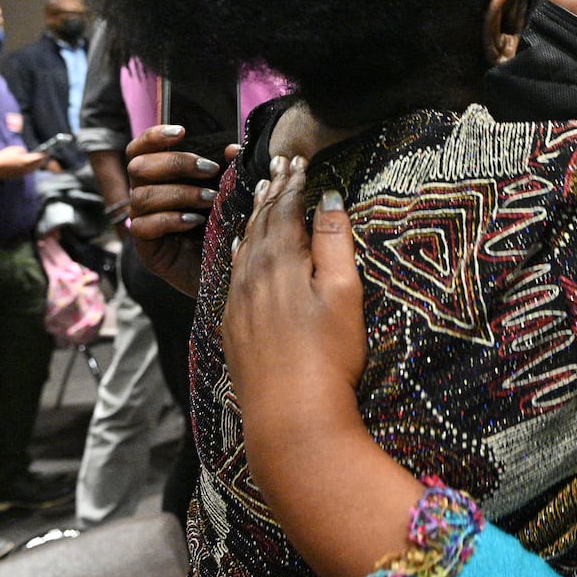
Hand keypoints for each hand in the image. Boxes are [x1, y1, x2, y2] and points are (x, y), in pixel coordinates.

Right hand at [0, 145, 45, 179]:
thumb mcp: (15, 149)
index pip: (40, 158)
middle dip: (42, 160)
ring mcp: (23, 174)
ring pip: (33, 169)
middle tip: (45, 155)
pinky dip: (30, 168)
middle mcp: (27, 169)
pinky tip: (29, 165)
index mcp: (28, 161)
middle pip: (38, 165)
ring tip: (38, 160)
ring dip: (36, 165)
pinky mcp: (18, 176)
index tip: (48, 151)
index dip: (45, 154)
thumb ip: (24, 151)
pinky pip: (27, 172)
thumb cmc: (4, 156)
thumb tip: (26, 154)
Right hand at [125, 125, 238, 295]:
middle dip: (175, 163)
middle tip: (209, 169)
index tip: (182, 131)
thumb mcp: (229, 195)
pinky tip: (194, 222)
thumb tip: (233, 149)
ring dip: (180, 193)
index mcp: (159, 179)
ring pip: (142, 196)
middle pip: (138, 167)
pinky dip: (170, 219)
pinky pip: (144, 226)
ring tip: (210, 200)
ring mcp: (142, 223)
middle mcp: (144, 197)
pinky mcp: (146, 248)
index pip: (140, 149)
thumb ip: (229, 171)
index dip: (154, 136)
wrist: (226, 274)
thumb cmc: (224, 227)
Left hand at [224, 155, 366, 412]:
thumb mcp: (344, 292)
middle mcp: (252, 273)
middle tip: (277, 166)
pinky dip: (239, 250)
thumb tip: (328, 199)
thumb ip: (334, 241)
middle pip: (260, 222)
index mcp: (281, 259)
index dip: (291, 182)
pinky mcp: (232, 327)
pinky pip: (232, 273)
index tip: (297, 160)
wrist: (290, 416)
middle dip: (270, 192)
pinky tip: (240, 248)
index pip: (284, 208)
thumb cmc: (329, 354)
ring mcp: (237, 301)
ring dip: (252, 217)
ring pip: (242, 245)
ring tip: (259, 196)